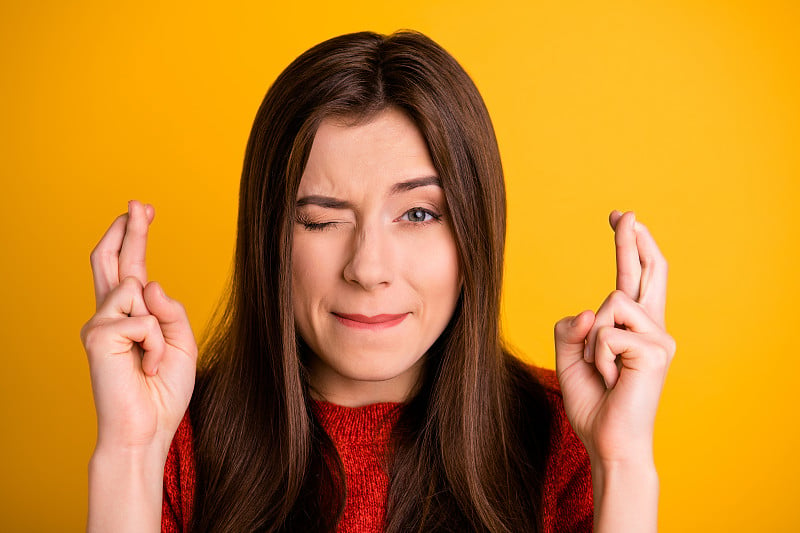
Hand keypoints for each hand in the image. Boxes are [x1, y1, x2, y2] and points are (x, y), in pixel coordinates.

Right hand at [80, 200, 196, 454]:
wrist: (146, 430)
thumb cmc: (162, 392)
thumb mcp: (179, 344)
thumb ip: (169, 311)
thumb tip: (148, 281)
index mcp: (130, 316)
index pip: (128, 268)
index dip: (133, 237)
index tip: (140, 210)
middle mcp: (109, 315)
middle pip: (113, 260)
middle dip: (128, 230)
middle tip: (139, 202)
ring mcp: (99, 324)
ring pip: (137, 287)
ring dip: (160, 327)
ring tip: (153, 362)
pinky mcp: (97, 335)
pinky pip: (143, 319)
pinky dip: (156, 345)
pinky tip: (146, 369)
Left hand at [554, 211, 675, 464]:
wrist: (608, 441)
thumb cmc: (594, 401)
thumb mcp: (570, 356)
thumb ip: (573, 327)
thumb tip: (591, 311)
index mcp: (633, 326)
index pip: (634, 277)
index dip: (630, 245)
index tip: (622, 218)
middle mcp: (653, 326)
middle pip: (648, 270)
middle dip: (632, 239)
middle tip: (624, 212)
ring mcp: (659, 337)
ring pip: (609, 303)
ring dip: (592, 341)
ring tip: (603, 372)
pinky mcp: (657, 350)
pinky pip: (606, 333)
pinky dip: (595, 357)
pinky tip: (610, 379)